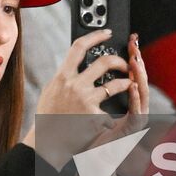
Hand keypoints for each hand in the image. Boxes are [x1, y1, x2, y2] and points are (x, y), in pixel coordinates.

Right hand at [24, 29, 142, 168]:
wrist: (46, 142)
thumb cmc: (47, 118)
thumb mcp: (51, 91)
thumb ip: (64, 78)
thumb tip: (74, 66)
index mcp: (63, 76)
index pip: (79, 47)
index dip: (95, 36)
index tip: (107, 33)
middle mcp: (75, 85)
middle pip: (104, 62)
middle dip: (119, 60)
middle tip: (124, 63)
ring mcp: (86, 100)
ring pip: (115, 85)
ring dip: (126, 83)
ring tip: (129, 84)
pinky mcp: (94, 116)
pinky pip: (110, 111)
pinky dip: (111, 116)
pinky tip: (109, 121)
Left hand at [96, 35, 148, 146]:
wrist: (91, 160)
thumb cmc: (90, 134)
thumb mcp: (93, 108)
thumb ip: (99, 91)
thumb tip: (93, 65)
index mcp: (128, 103)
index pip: (134, 75)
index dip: (133, 58)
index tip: (130, 42)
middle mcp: (135, 109)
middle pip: (140, 79)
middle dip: (138, 60)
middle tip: (133, 45)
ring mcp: (135, 120)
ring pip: (142, 93)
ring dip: (139, 75)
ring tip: (134, 60)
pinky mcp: (130, 132)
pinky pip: (135, 113)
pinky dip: (134, 99)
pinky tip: (132, 86)